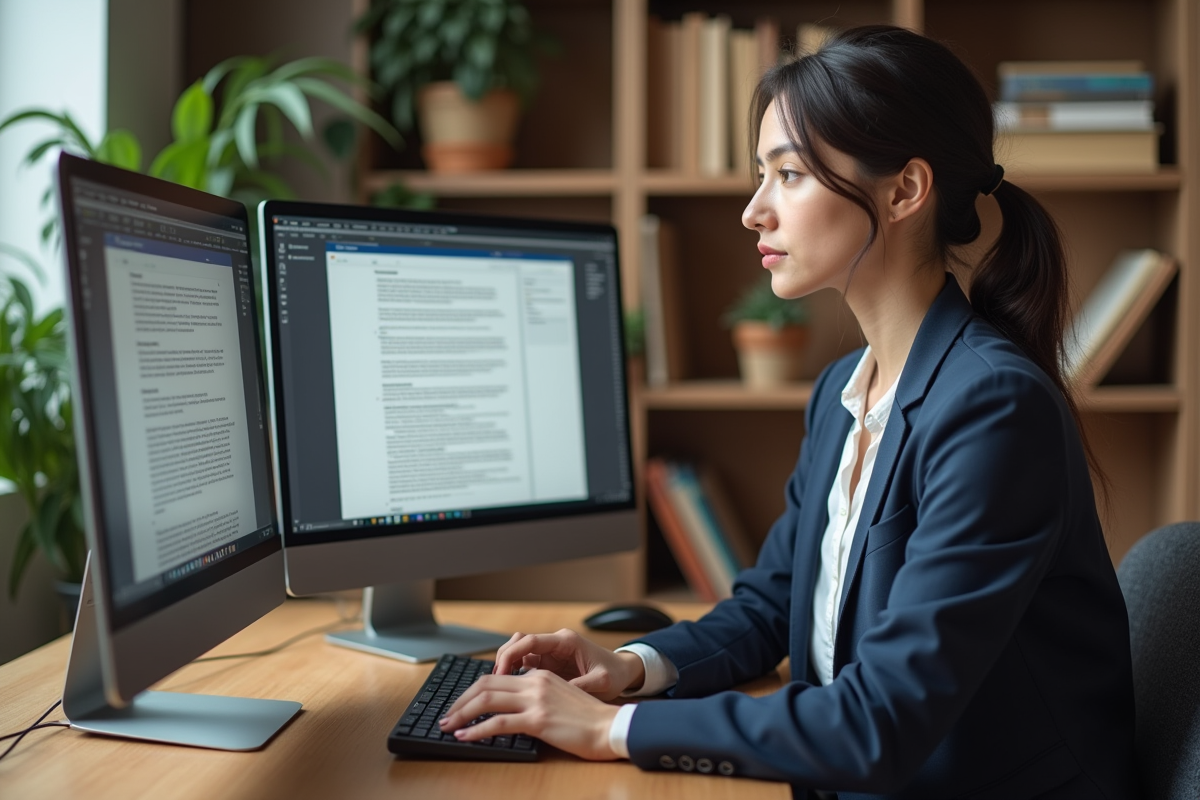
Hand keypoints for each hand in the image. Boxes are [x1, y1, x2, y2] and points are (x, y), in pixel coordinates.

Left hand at [438, 669, 621, 760]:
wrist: (611, 727)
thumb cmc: (590, 720)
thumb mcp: (561, 698)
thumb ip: (538, 697)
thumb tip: (513, 709)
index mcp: (540, 675)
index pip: (496, 676)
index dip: (473, 689)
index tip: (460, 703)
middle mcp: (535, 682)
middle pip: (485, 683)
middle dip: (460, 699)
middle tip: (446, 714)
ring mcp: (536, 699)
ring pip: (487, 699)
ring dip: (461, 712)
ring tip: (448, 725)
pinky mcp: (538, 719)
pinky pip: (499, 722)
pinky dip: (476, 729)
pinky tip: (465, 736)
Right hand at [493, 628, 644, 700]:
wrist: (624, 672)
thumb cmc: (614, 674)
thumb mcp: (600, 683)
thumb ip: (579, 687)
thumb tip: (556, 696)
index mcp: (566, 642)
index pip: (530, 641)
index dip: (511, 655)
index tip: (501, 674)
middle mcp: (555, 644)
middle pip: (519, 643)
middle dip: (503, 659)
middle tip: (495, 682)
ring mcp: (551, 653)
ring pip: (519, 652)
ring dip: (507, 666)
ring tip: (499, 687)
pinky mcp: (549, 664)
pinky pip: (525, 664)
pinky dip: (515, 673)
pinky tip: (512, 689)